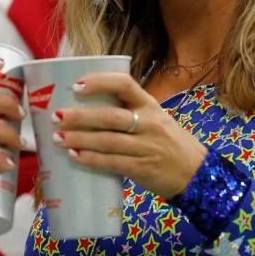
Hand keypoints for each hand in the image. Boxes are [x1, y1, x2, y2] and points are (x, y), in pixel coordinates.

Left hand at [52, 72, 206, 197]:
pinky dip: (91, 159)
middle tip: (57, 116)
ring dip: (79, 139)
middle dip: (80, 116)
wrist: (197, 173)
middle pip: (110, 116)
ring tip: (58, 138)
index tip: (75, 86)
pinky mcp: (143, 169)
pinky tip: (75, 156)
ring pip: (107, 141)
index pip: (124, 84)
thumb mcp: (155, 118)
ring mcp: (147, 147)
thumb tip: (85, 109)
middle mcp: (149, 123)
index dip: (98, 82)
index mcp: (150, 104)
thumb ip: (128, 112)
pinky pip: (112, 163)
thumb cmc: (168, 142)